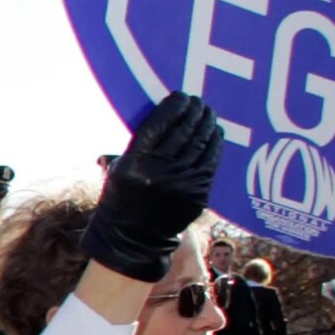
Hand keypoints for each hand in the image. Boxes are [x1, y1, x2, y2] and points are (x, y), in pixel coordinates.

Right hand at [81, 92, 222, 281]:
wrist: (132, 238)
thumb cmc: (122, 197)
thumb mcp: (118, 169)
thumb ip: (136, 145)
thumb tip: (157, 118)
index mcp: (134, 161)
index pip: (158, 124)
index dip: (173, 107)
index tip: (181, 96)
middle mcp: (158, 171)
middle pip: (182, 131)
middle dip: (193, 112)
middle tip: (199, 101)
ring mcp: (180, 184)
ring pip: (199, 144)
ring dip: (207, 124)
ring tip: (209, 113)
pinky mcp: (197, 195)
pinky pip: (210, 163)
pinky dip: (215, 145)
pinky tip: (216, 133)